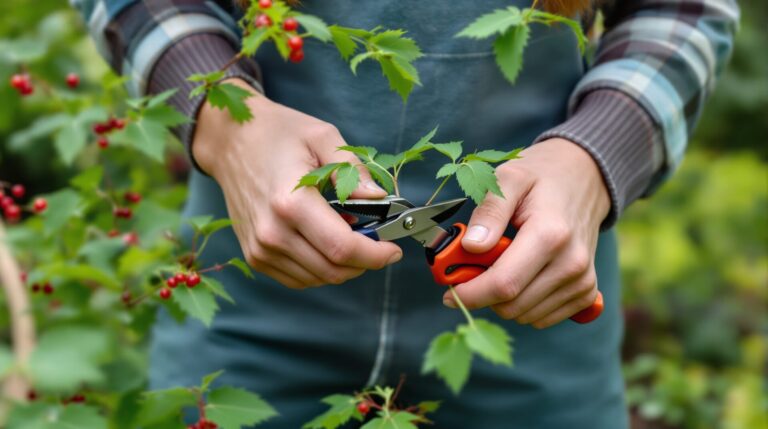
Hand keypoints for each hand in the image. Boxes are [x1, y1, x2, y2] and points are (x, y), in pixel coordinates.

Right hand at [193, 79, 401, 288]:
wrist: (230, 141)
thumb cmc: (278, 134)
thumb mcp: (322, 137)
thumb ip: (354, 171)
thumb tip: (381, 200)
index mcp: (290, 203)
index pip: (342, 248)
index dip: (375, 255)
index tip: (394, 250)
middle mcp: (271, 233)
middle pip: (333, 270)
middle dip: (365, 262)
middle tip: (378, 242)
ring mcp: (260, 248)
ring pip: (318, 279)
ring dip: (344, 266)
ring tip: (351, 237)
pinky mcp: (255, 256)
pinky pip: (299, 279)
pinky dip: (321, 269)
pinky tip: (327, 244)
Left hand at [444, 139, 610, 327]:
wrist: (583, 179)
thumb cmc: (540, 178)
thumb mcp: (509, 178)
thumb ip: (489, 211)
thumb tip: (471, 246)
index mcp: (550, 234)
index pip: (503, 284)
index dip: (470, 294)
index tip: (448, 293)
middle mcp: (571, 263)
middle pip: (511, 306)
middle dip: (483, 296)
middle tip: (471, 273)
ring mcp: (582, 280)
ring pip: (525, 316)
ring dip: (503, 301)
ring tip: (501, 267)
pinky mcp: (586, 292)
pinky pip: (542, 318)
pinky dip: (524, 305)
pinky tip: (521, 277)